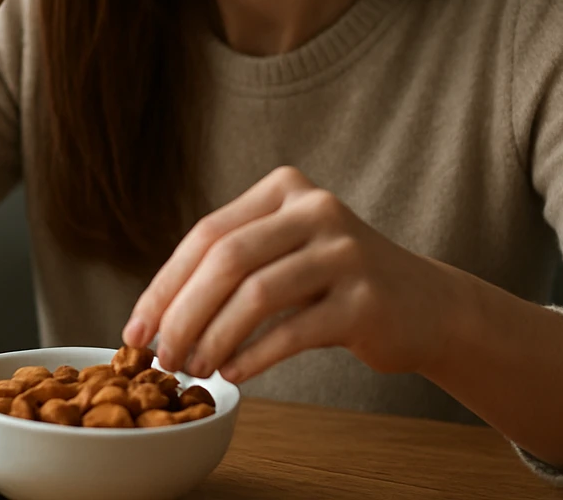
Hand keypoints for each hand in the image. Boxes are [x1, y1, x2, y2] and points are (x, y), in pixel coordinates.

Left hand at [121, 166, 471, 383]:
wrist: (425, 305)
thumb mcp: (285, 251)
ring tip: (194, 368)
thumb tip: (155, 316)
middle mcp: (316, 209)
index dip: (165, 285)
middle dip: (182, 314)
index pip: (207, 234)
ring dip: (214, 338)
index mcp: (285, 188)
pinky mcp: (366, 300)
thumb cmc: (335, 284)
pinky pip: (294, 330)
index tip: (137, 329)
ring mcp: (346, 252)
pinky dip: (254, 355)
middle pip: (226, 259)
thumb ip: (232, 263)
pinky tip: (234, 373)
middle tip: (161, 358)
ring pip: (257, 294)